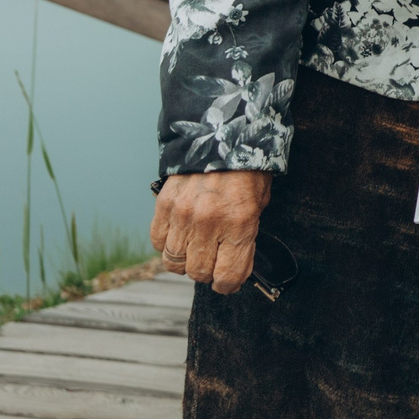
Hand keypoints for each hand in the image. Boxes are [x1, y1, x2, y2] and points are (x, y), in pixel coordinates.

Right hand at [149, 170, 272, 293]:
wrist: (223, 134)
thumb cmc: (247, 170)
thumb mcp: (259, 203)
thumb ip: (247, 235)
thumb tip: (237, 266)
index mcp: (238, 222)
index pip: (228, 275)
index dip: (229, 284)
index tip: (230, 281)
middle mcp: (208, 222)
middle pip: (198, 273)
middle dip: (209, 272)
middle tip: (215, 262)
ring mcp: (182, 215)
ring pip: (174, 263)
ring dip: (186, 261)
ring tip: (197, 249)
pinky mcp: (163, 206)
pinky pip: (158, 242)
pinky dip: (168, 245)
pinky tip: (181, 235)